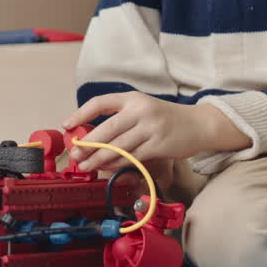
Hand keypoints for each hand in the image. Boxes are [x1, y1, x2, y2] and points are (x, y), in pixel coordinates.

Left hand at [62, 91, 226, 172]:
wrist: (199, 124)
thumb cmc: (165, 119)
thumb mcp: (142, 109)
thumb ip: (121, 118)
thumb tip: (91, 136)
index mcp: (132, 98)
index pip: (101, 103)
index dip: (81, 113)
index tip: (68, 125)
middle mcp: (140, 110)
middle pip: (107, 129)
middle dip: (87, 144)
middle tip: (75, 154)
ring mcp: (150, 128)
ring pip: (118, 146)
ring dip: (99, 159)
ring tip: (86, 166)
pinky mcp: (158, 145)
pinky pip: (131, 157)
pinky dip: (116, 164)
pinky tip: (107, 168)